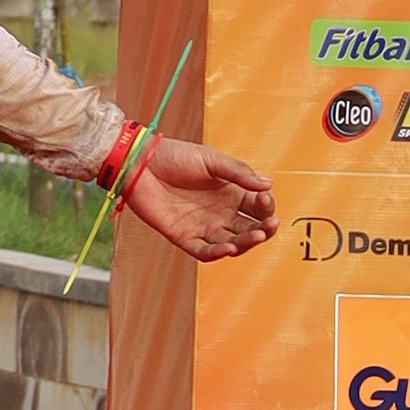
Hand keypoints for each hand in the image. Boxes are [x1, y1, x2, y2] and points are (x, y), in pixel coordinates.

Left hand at [117, 132, 275, 261]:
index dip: (266, 207)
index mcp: (230, 193)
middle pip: (249, 229)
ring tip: (256, 235)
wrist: (139, 162)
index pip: (257, 208)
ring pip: (232, 243)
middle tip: (270, 225)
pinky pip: (204, 251)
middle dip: (263, 229)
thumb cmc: (174, 156)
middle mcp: (220, 213)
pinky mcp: (184, 236)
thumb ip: (238, 173)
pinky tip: (230, 248)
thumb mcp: (211, 159)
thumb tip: (269, 184)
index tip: (265, 199)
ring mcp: (203, 226)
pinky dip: (218, 253)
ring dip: (247, 243)